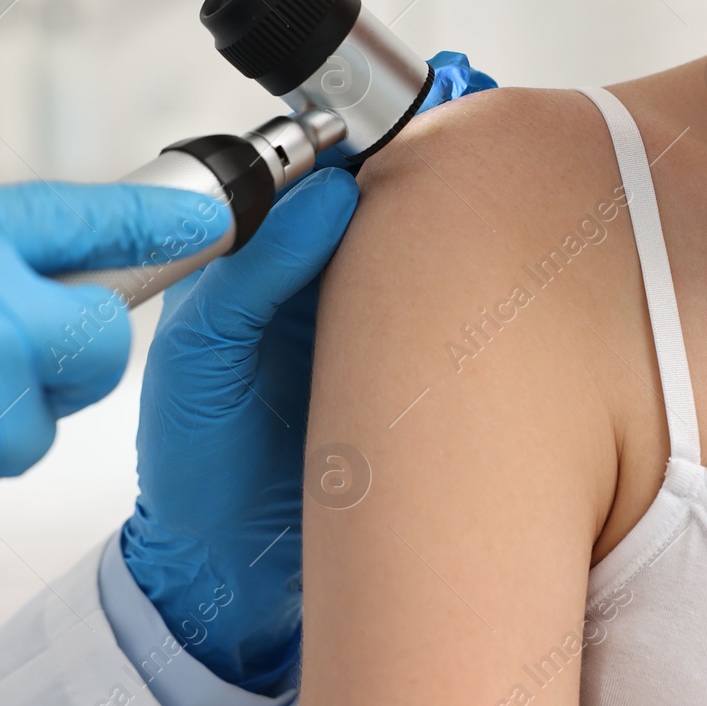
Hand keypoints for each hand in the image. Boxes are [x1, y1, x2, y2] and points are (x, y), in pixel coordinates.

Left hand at [124, 49, 496, 692]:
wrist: (230, 574)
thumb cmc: (196, 464)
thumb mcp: (203, 358)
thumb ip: (249, 272)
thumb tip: (329, 190)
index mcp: (269, 261)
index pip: (328, 175)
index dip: (372, 147)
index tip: (421, 131)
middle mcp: (329, 286)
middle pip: (396, 207)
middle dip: (441, 186)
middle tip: (483, 176)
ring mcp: (381, 331)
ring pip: (436, 262)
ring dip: (471, 246)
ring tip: (509, 227)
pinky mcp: (422, 381)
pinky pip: (458, 331)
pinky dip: (486, 313)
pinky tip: (510, 304)